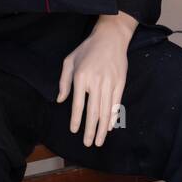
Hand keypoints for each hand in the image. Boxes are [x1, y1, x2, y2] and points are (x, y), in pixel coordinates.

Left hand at [57, 14, 134, 147]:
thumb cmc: (87, 49)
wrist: (111, 37)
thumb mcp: (69, 61)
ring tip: (99, 141)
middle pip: (93, 111)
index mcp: (81, 77)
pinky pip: (116, 103)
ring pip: (106, 110)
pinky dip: (113, 116)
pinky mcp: (120, 82)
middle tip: (88, 144)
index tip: (74, 131)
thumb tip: (60, 100)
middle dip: (90, 130)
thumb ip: (64, 82)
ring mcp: (110, 82)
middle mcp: (96, 82)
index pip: (78, 104)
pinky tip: (109, 126)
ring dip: (102, 128)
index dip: (76, 119)